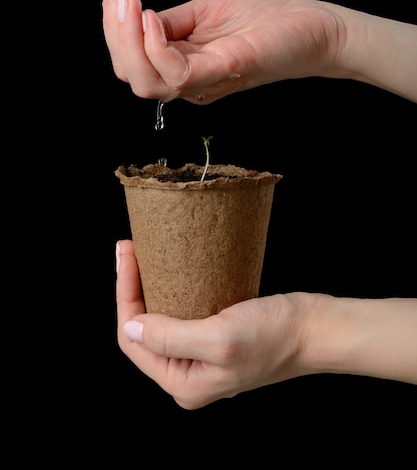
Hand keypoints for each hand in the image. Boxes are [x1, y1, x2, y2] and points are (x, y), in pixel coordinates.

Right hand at [103, 0, 345, 103]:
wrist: (314, 24)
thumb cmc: (265, 18)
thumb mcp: (204, 12)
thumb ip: (170, 22)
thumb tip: (135, 16)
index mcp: (182, 65)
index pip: (131, 60)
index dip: (114, 25)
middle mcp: (189, 81)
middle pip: (131, 74)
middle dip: (114, 30)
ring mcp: (206, 81)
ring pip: (146, 81)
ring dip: (127, 39)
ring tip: (129, 0)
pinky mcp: (225, 72)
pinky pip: (177, 74)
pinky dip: (156, 48)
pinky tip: (153, 17)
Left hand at [116, 240, 416, 407]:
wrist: (316, 328)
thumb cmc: (276, 336)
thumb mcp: (219, 338)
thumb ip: (170, 338)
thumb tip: (131, 328)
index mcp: (184, 383)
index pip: (134, 341)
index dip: (125, 296)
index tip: (126, 257)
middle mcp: (190, 373)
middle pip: (143, 330)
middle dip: (133, 288)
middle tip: (130, 248)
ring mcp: (203, 355)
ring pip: (161, 320)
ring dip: (150, 287)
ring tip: (144, 254)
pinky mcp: (216, 337)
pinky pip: (182, 313)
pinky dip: (171, 290)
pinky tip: (169, 270)